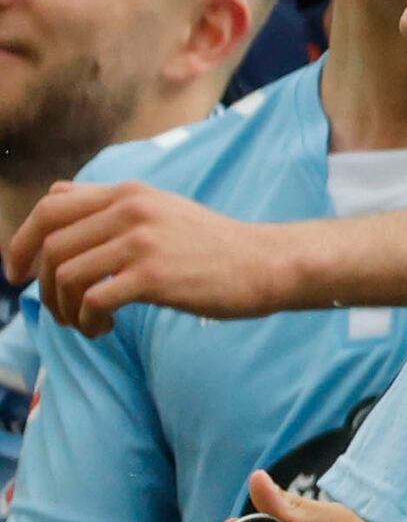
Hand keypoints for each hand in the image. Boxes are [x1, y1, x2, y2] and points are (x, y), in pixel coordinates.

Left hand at [11, 185, 301, 333]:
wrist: (266, 263)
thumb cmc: (215, 244)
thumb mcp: (161, 207)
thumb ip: (110, 202)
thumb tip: (54, 195)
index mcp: (128, 192)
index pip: (50, 208)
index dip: (21, 243)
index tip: (17, 274)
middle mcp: (131, 210)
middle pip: (51, 247)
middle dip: (40, 286)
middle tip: (56, 311)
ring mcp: (141, 242)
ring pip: (64, 276)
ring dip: (64, 309)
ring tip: (85, 324)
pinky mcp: (153, 276)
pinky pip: (92, 300)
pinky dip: (87, 321)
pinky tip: (104, 329)